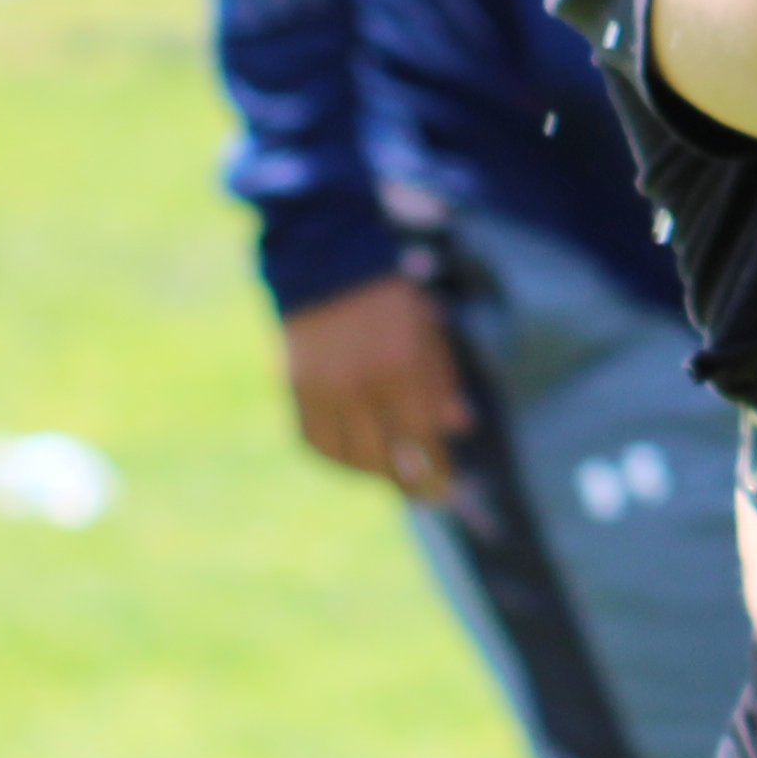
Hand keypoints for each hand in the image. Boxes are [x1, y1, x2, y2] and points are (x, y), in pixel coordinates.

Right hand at [280, 272, 469, 501]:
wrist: (329, 264)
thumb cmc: (392, 298)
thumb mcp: (430, 333)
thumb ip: (442, 382)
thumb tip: (461, 426)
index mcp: (398, 368)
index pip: (420, 441)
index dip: (436, 473)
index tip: (449, 493)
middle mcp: (357, 385)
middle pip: (381, 460)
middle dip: (408, 483)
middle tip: (426, 493)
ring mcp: (321, 390)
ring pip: (346, 457)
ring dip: (372, 474)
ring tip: (394, 474)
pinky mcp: (295, 389)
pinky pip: (314, 442)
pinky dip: (337, 458)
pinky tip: (356, 459)